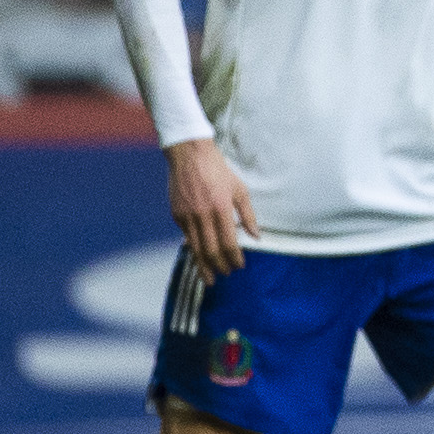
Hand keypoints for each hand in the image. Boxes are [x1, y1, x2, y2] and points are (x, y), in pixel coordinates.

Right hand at [167, 137, 256, 280]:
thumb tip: (257, 236)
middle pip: (210, 250)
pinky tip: (199, 256)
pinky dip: (193, 248)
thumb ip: (248, 215)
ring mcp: (186, 216)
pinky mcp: (176, 215)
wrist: (189, 155)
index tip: (240, 266)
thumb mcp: (240, 190)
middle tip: (225, 275)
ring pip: (195, 248)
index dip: (234, 258)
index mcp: (221, 209)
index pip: (228, 242)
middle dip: (219, 266)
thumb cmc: (219, 171)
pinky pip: (186, 236)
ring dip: (203, 265)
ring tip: (209, 278)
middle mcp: (202, 215)